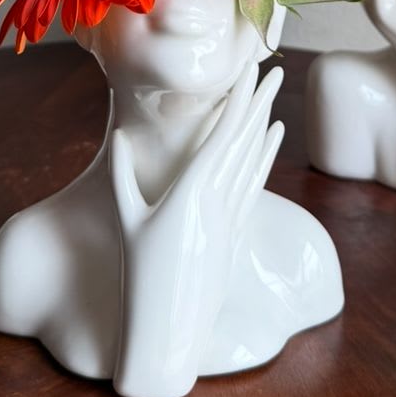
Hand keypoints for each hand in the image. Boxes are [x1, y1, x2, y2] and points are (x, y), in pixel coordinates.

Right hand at [110, 62, 283, 396]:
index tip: (250, 72)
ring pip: (253, 160)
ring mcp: (231, 217)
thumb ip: (122, 177)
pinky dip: (265, 157)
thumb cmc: (139, 275)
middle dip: (259, 103)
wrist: (168, 326)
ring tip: (276, 95)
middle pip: (244, 142)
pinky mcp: (236, 232)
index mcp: (191, 193)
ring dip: (264, 124)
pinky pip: (255, 184)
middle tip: (275, 69)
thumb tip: (119, 138)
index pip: (222, 136)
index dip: (238, 102)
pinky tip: (274, 138)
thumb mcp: (126, 222)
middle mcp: (217, 201)